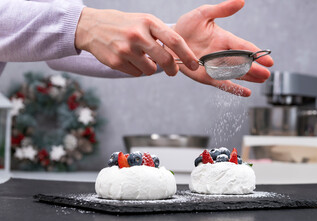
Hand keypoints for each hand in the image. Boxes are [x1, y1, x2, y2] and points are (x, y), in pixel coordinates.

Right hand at [75, 8, 198, 76]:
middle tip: (173, 71)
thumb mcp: (143, 21)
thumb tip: (179, 54)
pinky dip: (137, 69)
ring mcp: (126, 49)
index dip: (187, 55)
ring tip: (140, 57)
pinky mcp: (117, 62)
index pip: (174, 40)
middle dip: (172, 69)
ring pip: (151, 70)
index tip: (195, 64)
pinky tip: (129, 59)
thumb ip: (160, 35)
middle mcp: (138, 35)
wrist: (92, 27)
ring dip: (150, 67)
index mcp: (148, 22)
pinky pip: (137, 74)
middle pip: (165, 60)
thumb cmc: (124, 24)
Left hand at [173, 0, 273, 95]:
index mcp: (224, 39)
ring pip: (235, 73)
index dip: (256, 53)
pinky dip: (233, 88)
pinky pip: (221, 83)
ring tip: (262, 80)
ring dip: (249, 77)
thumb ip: (221, 9)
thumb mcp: (203, 14)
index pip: (243, 46)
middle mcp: (222, 54)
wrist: (170, 40)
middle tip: (267, 74)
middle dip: (255, 68)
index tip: (269, 59)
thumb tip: (241, 1)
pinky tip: (245, 92)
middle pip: (242, 62)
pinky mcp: (207, 76)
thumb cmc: (187, 26)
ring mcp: (215, 66)